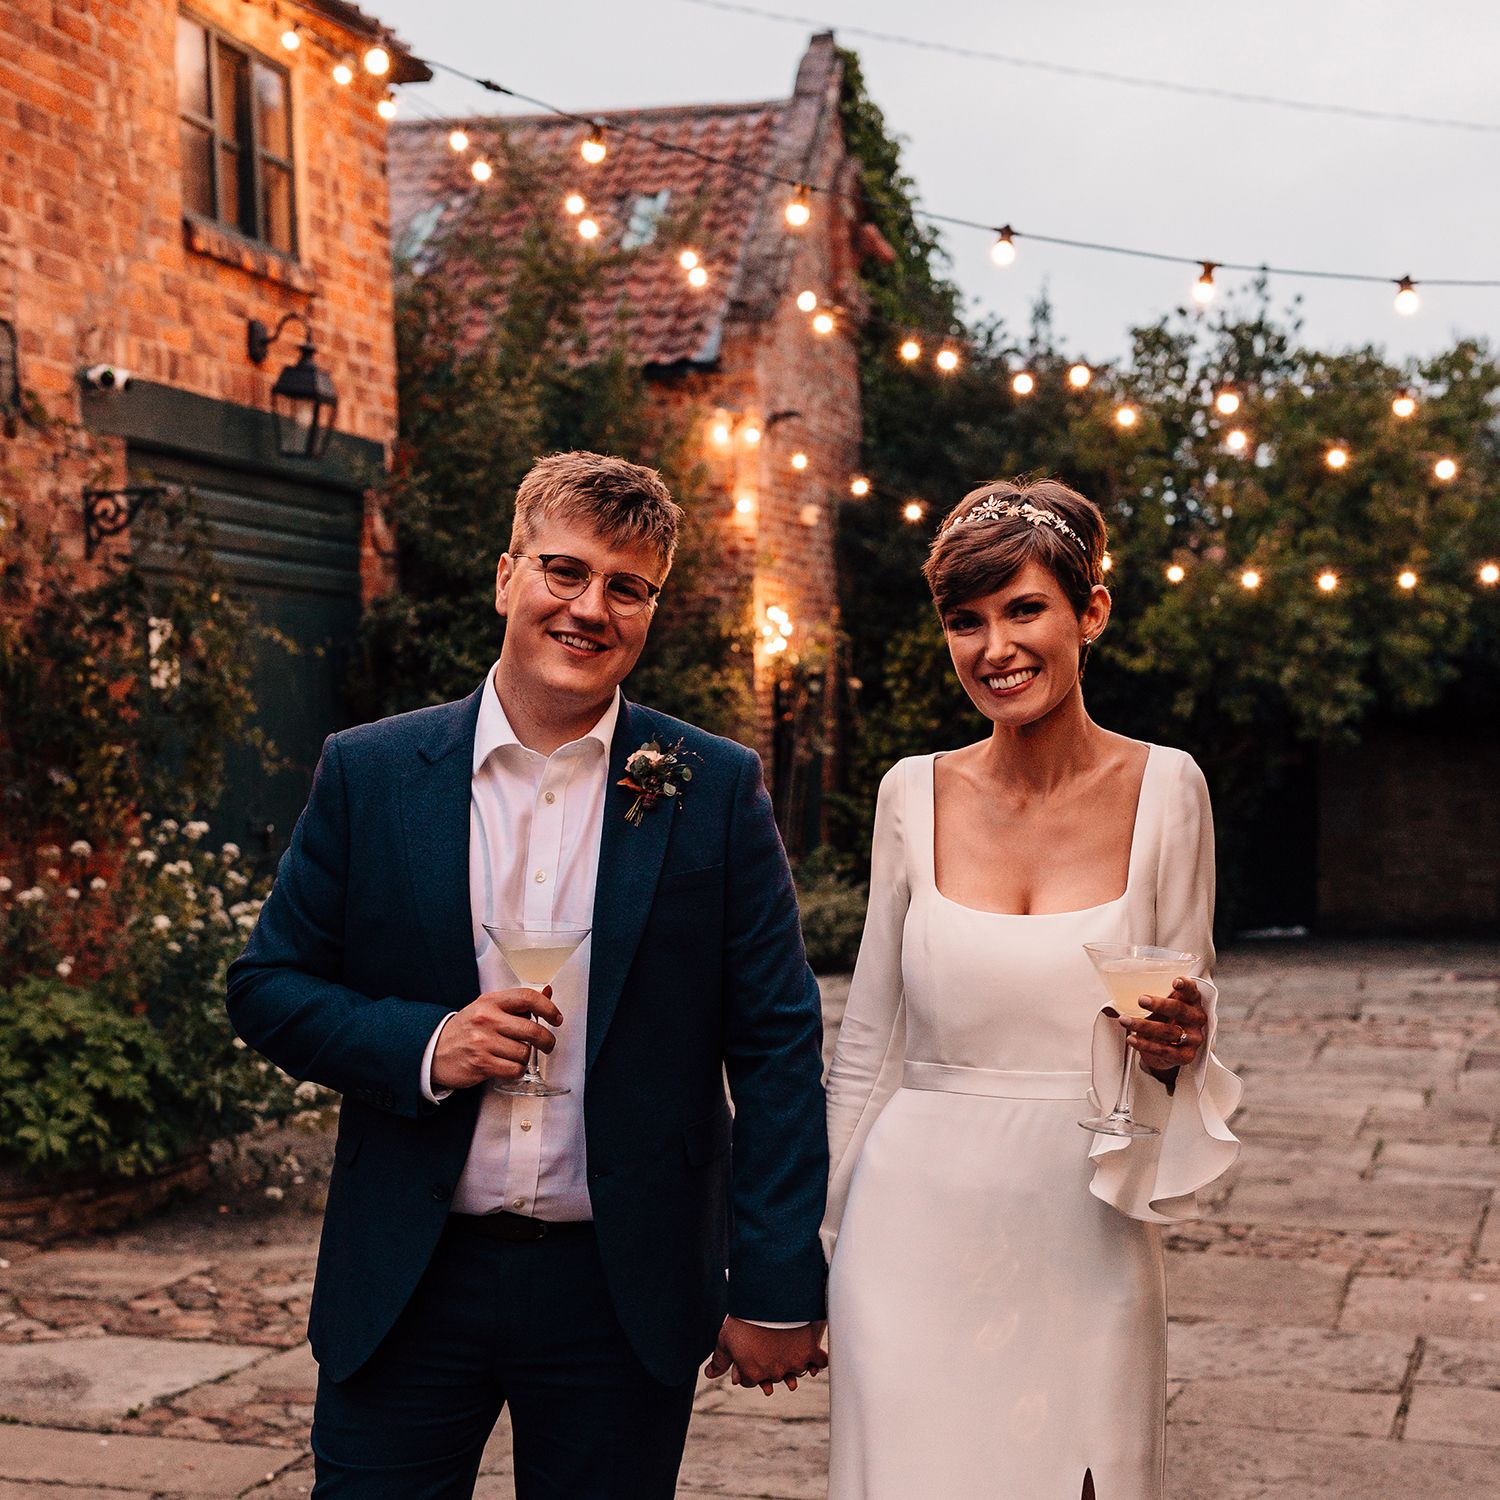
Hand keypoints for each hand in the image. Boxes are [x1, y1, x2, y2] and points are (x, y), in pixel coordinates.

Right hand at [430, 986, 562, 1090]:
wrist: (433, 1050)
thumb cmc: (466, 1029)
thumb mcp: (488, 1008)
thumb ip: (517, 1004)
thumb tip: (547, 993)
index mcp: (490, 1001)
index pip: (527, 997)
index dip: (548, 1007)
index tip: (556, 1018)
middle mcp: (487, 1019)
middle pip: (532, 1029)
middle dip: (546, 1040)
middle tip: (547, 1044)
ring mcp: (483, 1042)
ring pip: (524, 1053)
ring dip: (525, 1058)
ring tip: (514, 1055)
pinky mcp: (481, 1063)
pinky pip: (514, 1070)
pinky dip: (516, 1071)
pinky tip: (507, 1066)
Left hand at [704, 1318, 827, 1395]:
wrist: (768, 1300)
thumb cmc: (744, 1319)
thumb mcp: (725, 1339)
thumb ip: (719, 1360)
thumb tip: (709, 1374)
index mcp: (752, 1373)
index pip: (750, 1381)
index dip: (749, 1372)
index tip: (751, 1361)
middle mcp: (774, 1373)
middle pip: (774, 1377)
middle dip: (771, 1369)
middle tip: (772, 1356)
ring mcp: (793, 1363)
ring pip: (796, 1372)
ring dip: (794, 1368)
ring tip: (792, 1359)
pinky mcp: (809, 1351)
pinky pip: (818, 1362)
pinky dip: (817, 1362)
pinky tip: (814, 1359)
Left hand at [1122, 976, 1206, 1073]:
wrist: (1169, 1050)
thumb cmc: (1165, 1021)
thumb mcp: (1159, 1008)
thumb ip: (1143, 1003)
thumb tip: (1111, 1006)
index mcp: (1192, 1002)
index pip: (1192, 991)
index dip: (1186, 986)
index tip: (1175, 982)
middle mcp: (1196, 1019)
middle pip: (1179, 1009)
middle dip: (1159, 1004)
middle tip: (1141, 1000)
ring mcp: (1193, 1038)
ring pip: (1168, 1031)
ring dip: (1143, 1026)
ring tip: (1125, 1020)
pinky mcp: (1186, 1056)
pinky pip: (1164, 1051)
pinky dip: (1146, 1045)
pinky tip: (1132, 1039)